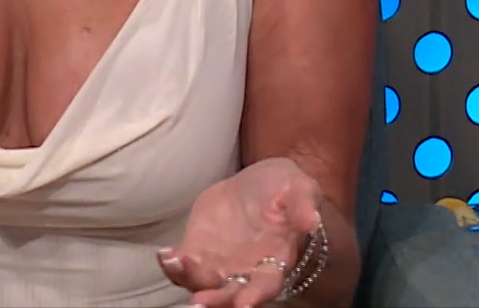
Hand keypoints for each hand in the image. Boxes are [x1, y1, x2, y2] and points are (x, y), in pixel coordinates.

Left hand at [159, 157, 324, 306]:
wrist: (259, 184)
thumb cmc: (286, 189)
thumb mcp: (300, 187)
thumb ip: (304, 205)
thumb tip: (312, 221)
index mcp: (276, 260)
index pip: (266, 285)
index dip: (255, 296)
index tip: (244, 306)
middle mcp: (247, 270)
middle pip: (230, 293)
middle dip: (215, 300)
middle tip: (198, 303)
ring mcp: (221, 262)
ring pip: (202, 282)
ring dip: (188, 279)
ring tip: (174, 264)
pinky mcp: (199, 248)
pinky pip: (184, 263)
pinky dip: (173, 264)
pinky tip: (166, 254)